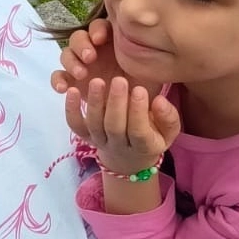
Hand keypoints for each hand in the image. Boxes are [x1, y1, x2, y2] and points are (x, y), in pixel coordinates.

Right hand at [51, 18, 159, 98]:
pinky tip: (62, 88)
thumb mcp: (152, 66)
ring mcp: (80, 65)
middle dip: (82, 45)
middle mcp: (93, 49)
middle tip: (90, 57)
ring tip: (81, 74)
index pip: (98, 27)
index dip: (97, 30)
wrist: (138, 109)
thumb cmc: (145, 85)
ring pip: (67, 54)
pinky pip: (59, 76)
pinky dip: (57, 80)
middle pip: (78, 38)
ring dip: (71, 61)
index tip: (101, 39)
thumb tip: (152, 29)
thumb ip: (149, 51)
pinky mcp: (72, 82)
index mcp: (111, 42)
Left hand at [65, 77, 180, 174]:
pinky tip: (72, 90)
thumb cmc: (152, 136)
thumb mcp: (168, 131)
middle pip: (114, 127)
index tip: (140, 89)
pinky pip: (75, 125)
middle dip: (116, 103)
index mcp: (144, 147)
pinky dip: (71, 109)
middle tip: (119, 80)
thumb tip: (159, 100)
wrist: (128, 158)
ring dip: (94, 102)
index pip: (139, 132)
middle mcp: (118, 146)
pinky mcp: (84, 135)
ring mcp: (99, 141)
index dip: (138, 111)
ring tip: (97, 81)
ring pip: (94, 124)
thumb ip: (168, 117)